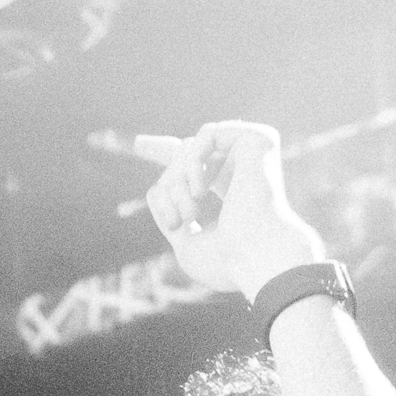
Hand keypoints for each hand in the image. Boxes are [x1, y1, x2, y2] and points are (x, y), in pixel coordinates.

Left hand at [134, 121, 326, 301]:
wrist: (257, 257)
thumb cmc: (227, 261)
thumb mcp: (187, 245)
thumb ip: (171, 218)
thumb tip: (154, 190)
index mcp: (232, 193)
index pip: (194, 165)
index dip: (164, 152)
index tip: (138, 144)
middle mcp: (243, 170)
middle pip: (182, 157)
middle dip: (169, 189)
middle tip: (178, 221)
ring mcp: (252, 154)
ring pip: (190, 147)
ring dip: (178, 183)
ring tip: (190, 214)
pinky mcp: (258, 139)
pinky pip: (206, 134)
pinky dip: (193, 163)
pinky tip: (201, 192)